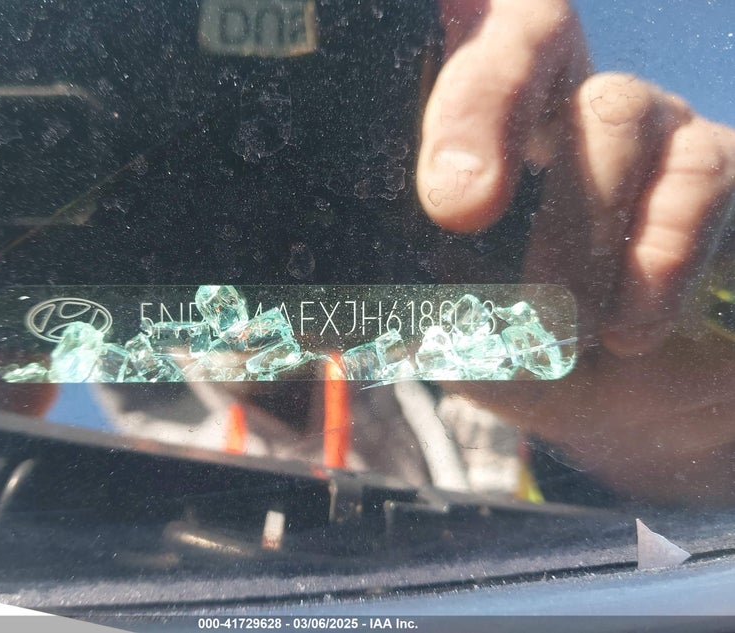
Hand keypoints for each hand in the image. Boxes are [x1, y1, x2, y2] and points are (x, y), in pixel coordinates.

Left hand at [418, 0, 734, 503]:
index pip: (455, 31)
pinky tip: (630, 330)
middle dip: (482, 115)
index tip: (404, 112)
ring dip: (577, 230)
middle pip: (530, 36)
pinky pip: (698, 174)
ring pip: (614, 113)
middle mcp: (563, 104)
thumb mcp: (457, 339)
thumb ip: (412, 313)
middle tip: (457, 209)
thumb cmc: (525, 354)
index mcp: (481, 132)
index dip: (437, 32)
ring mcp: (649, 126)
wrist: (626, 403)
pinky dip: (656, 258)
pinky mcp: (718, 167)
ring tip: (564, 327)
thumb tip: (352, 309)